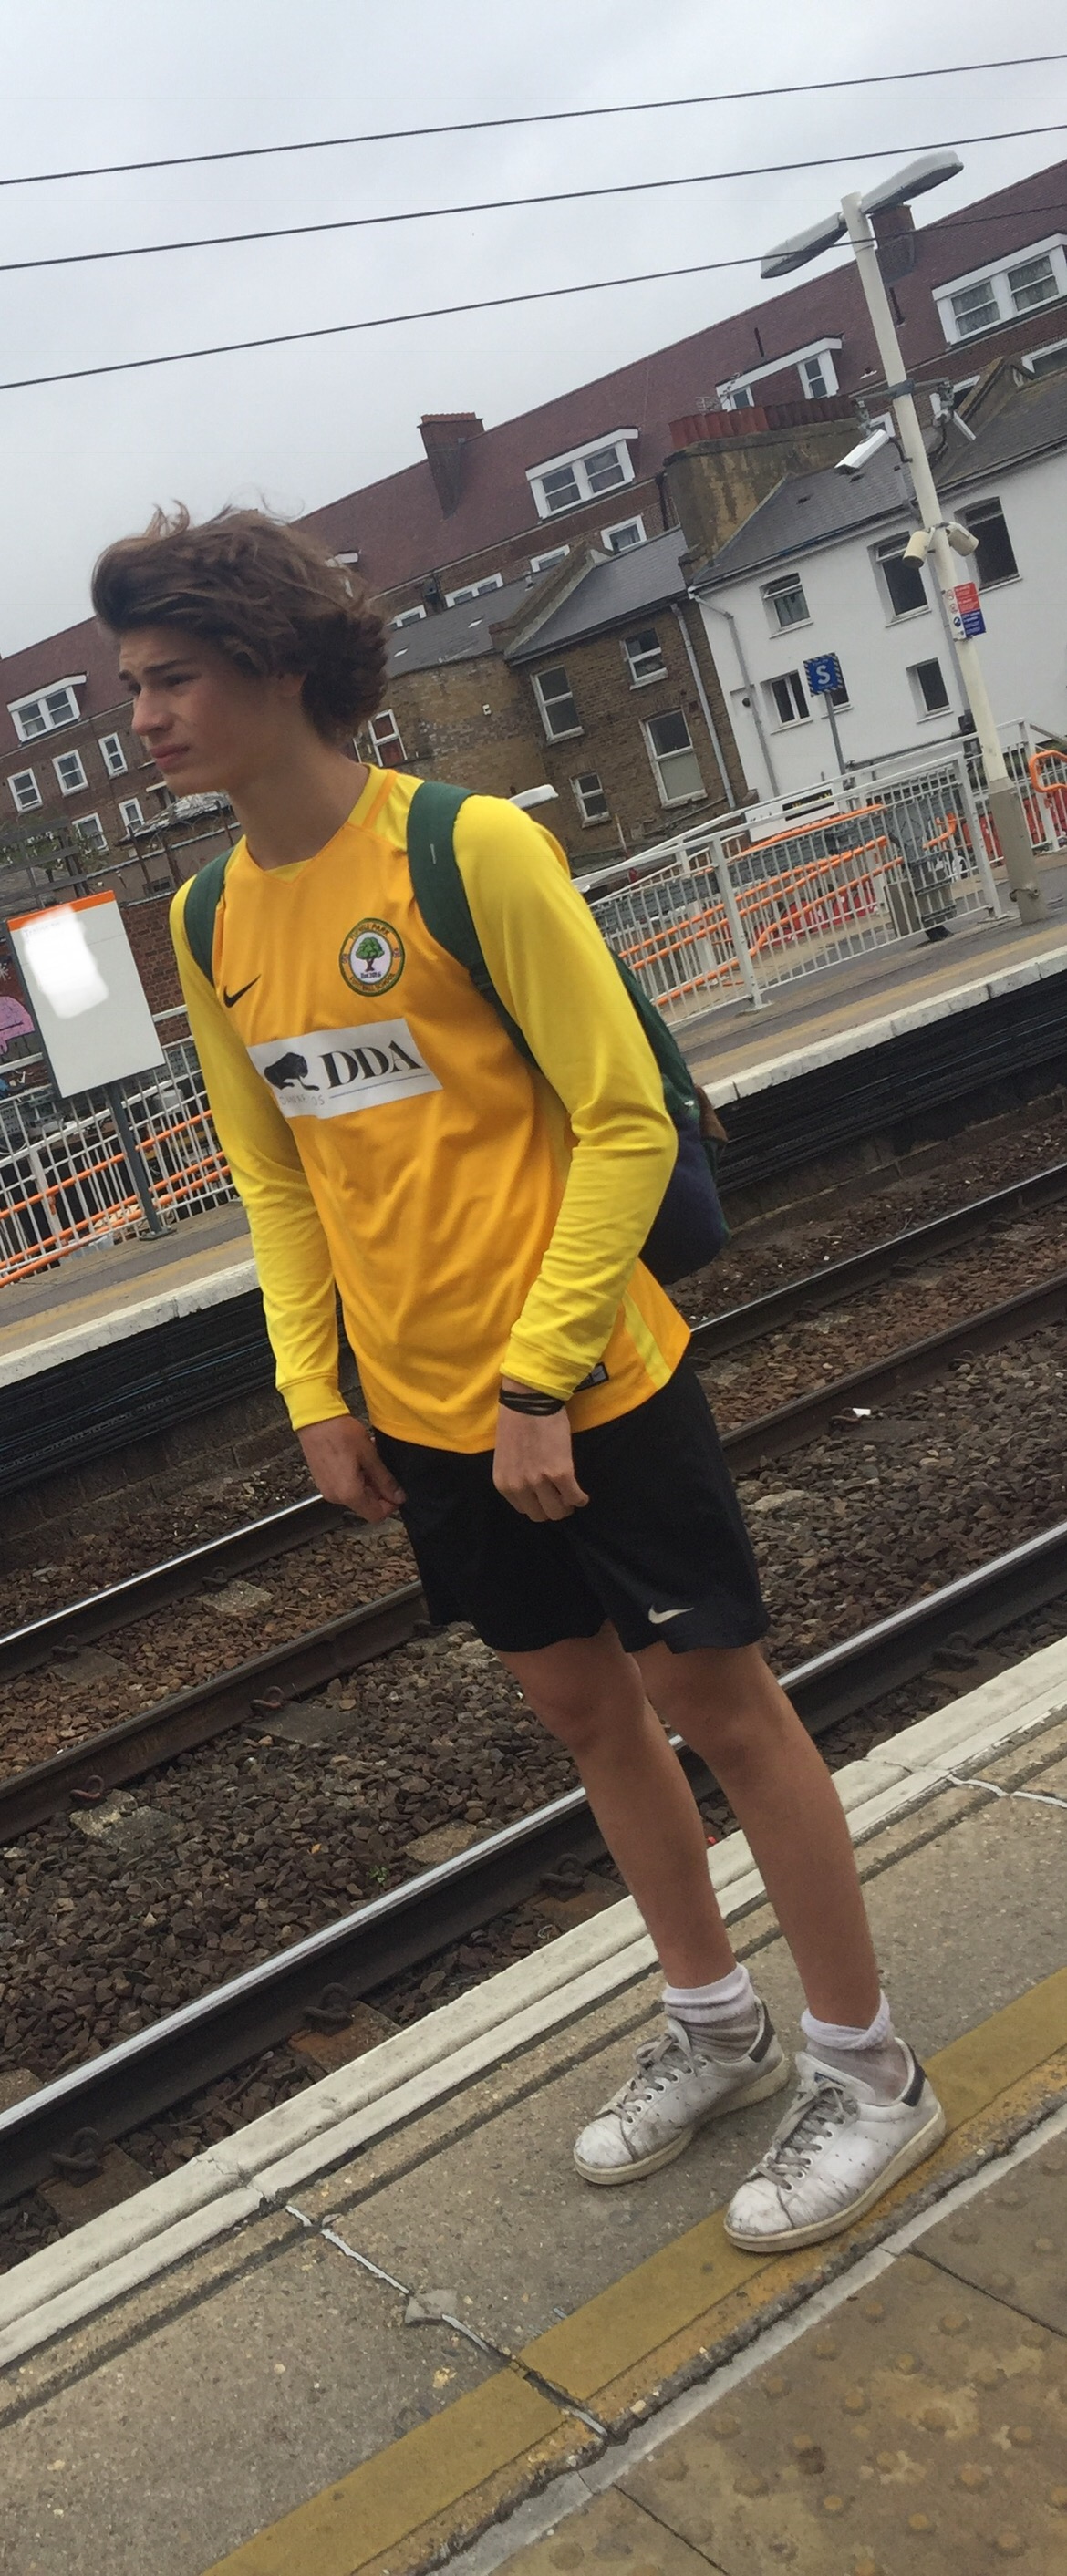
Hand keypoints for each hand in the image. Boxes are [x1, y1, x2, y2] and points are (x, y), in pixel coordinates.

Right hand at [298, 1415, 404, 1522]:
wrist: (315, 1420)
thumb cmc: (340, 1433)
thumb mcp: (370, 1455)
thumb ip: (385, 1480)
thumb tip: (398, 1496)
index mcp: (349, 1493)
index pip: (375, 1515)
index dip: (390, 1506)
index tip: (397, 1492)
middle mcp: (335, 1497)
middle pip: (365, 1506)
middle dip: (379, 1491)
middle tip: (384, 1470)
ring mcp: (327, 1490)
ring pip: (356, 1496)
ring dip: (368, 1483)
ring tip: (370, 1461)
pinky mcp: (323, 1482)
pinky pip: (344, 1488)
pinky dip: (355, 1479)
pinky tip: (358, 1461)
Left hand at [493, 1380, 589, 1522]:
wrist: (529, 1399)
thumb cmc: (517, 1421)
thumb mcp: (507, 1457)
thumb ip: (516, 1476)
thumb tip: (532, 1490)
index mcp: (504, 1483)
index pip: (523, 1509)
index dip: (537, 1504)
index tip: (546, 1497)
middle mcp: (519, 1486)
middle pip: (540, 1515)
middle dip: (552, 1509)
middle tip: (561, 1498)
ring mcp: (540, 1481)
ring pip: (558, 1511)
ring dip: (567, 1506)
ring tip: (572, 1496)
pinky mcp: (561, 1473)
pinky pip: (574, 1497)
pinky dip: (581, 1499)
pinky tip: (583, 1495)